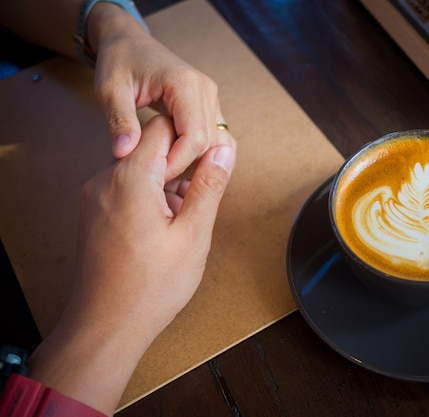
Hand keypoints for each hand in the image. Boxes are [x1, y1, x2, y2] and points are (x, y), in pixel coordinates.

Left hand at [27, 115, 235, 414]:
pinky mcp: (95, 214)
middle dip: (182, 164)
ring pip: (139, 169)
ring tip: (184, 219)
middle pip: (150, 146)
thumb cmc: (148, 287)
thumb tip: (224, 151)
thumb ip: (208, 187)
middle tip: (204, 194)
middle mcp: (106, 180)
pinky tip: (164, 228)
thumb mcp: (193, 235)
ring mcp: (96, 197)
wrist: (104, 326)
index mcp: (131, 178)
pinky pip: (126, 189)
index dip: (192, 137)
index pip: (163, 126)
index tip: (212, 159)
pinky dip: (149, 198)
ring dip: (166, 184)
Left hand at [89, 4, 233, 180]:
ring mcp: (211, 98)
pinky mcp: (210, 106)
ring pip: (216, 143)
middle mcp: (206, 90)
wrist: (129, 42)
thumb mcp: (110, 90)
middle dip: (186, 165)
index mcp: (185, 84)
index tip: (155, 177)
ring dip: (195, 162)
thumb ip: (119, 120)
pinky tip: (176, 161)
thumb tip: (123, 153)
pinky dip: (199, 154)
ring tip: (166, 171)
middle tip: (158, 180)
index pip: (195, 137)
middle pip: (209, 143)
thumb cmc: (119, 61)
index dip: (178, 162)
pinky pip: (214, 137)